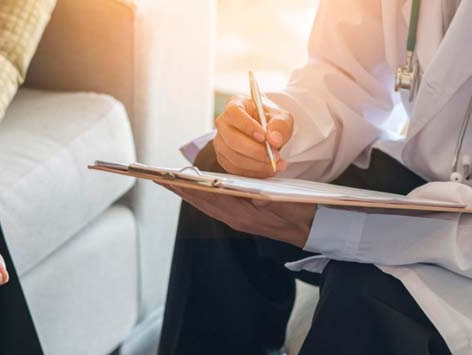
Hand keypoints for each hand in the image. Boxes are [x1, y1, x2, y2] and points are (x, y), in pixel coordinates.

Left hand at [165, 184, 315, 246]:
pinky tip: (194, 190)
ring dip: (187, 193)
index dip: (187, 186)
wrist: (313, 230)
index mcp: (242, 215)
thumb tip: (246, 195)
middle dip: (179, 189)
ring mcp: (236, 220)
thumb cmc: (300, 212)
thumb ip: (263, 200)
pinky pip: (214, 207)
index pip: (207, 197)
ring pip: (205, 204)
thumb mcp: (284, 203)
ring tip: (169, 182)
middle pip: (200, 201)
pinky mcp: (240, 219)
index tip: (168, 177)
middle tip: (157, 177)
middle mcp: (235, 219)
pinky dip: (200, 197)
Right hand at [214, 96, 293, 177]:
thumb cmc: (270, 121)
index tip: (264, 137)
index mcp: (235, 105)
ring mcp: (221, 142)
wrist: (266, 133)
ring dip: (256, 164)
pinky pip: (235, 169)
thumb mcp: (282, 118)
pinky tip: (267, 169)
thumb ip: (280, 126)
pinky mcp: (224, 158)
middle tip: (274, 155)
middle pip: (232, 140)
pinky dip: (253, 172)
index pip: (234, 114)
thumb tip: (274, 139)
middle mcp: (223, 123)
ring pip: (233, 157)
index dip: (247, 126)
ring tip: (276, 164)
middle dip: (255, 151)